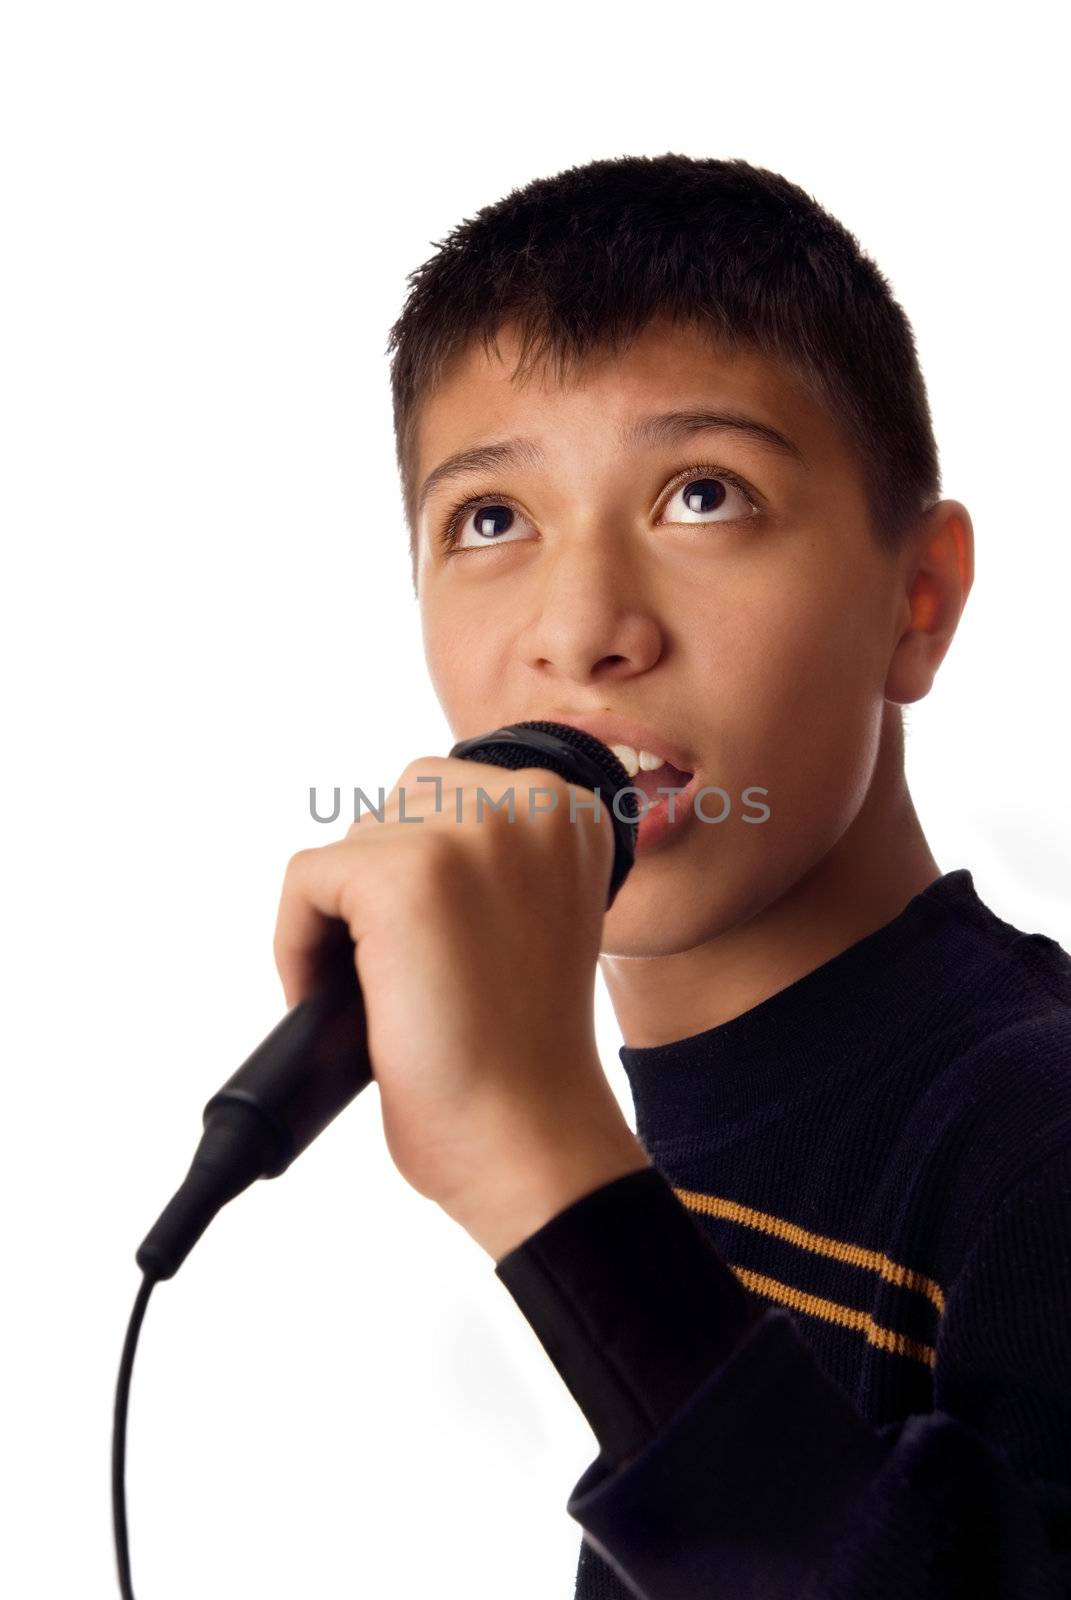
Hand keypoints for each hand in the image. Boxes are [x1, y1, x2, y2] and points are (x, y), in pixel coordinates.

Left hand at [272, 755, 649, 1257]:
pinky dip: (298, 947)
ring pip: (351, 845)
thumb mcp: (530, 916)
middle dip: (382, 890)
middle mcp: (531, 803)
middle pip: (397, 808)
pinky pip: (305, 881)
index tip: (436, 948)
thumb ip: (484, 859)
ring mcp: (467, 834)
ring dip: (345, 920)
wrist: (526, 1138)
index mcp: (571, 811)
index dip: (424, 876)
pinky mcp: (401, 874)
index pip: (449, 796)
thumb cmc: (522, 1051)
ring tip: (381, 990)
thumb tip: (383, 841)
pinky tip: (340, 1001)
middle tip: (405, 974)